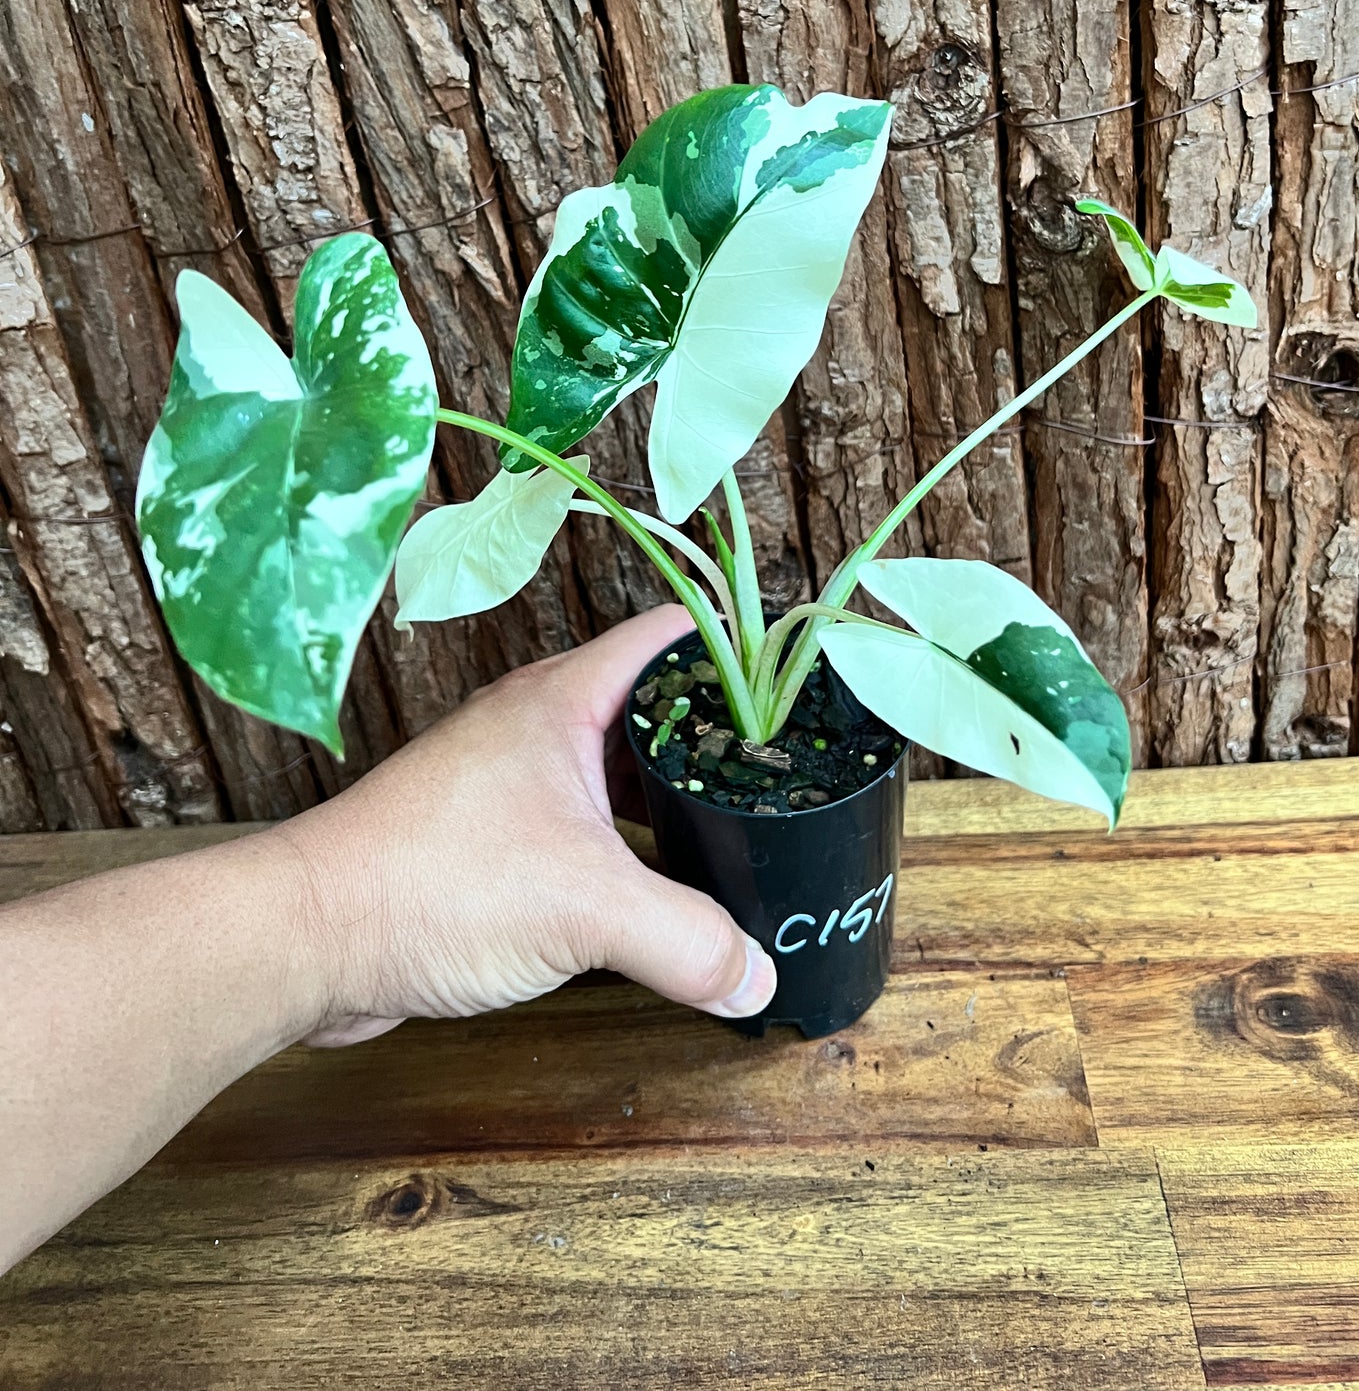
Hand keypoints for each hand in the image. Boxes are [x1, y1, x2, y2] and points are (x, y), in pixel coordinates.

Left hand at [277, 604, 777, 1044]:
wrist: (307, 938)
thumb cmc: (432, 886)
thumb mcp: (586, 910)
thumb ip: (688, 941)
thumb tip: (757, 976)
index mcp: (562, 700)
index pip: (668, 636)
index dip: (735, 648)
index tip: (798, 680)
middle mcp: (532, 726)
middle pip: (646, 704)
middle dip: (712, 734)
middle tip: (783, 770)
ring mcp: (503, 780)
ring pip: (609, 770)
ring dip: (665, 796)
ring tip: (733, 831)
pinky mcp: (481, 838)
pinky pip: (574, 825)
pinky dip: (620, 846)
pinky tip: (652, 892)